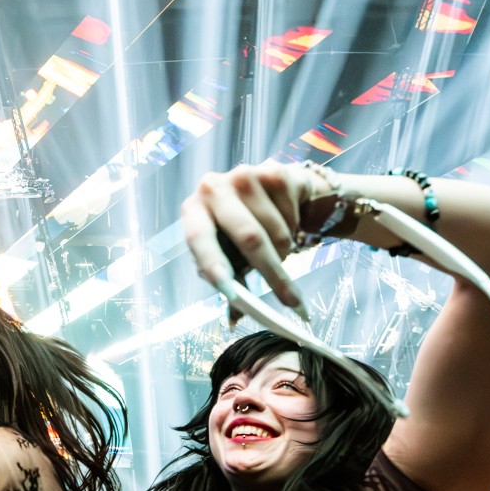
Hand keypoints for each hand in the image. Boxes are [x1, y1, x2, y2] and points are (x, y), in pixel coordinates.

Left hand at [182, 162, 336, 311]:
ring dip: (285, 253)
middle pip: (249, 237)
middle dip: (272, 274)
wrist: (268, 191)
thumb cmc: (239, 229)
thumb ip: (229, 283)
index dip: (214, 265)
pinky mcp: (275, 171)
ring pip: (277, 232)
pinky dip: (296, 230)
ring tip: (279, 251)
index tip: (231, 292)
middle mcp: (214, 187)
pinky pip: (293, 216)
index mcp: (193, 211)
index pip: (199, 239)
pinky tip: (287, 224)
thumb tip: (234, 319)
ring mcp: (245, 175)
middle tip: (290, 301)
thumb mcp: (227, 254)